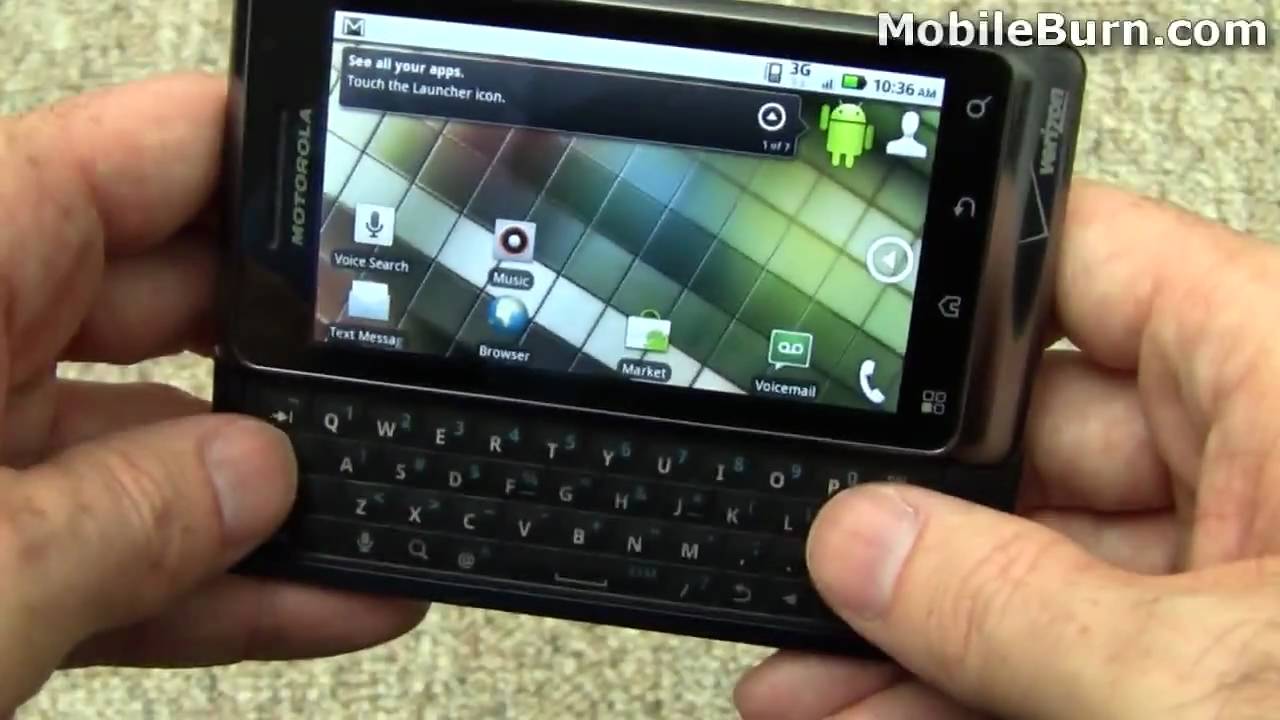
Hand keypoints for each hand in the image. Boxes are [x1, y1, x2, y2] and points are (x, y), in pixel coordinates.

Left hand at [0, 75, 426, 713]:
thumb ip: (120, 522)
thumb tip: (258, 480)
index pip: (149, 153)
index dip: (282, 162)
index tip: (391, 190)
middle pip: (172, 303)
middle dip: (299, 354)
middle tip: (402, 385)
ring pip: (156, 447)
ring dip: (276, 496)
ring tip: (391, 519)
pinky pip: (116, 548)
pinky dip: (214, 583)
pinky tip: (329, 601)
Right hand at [735, 182, 1279, 718]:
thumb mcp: (1200, 674)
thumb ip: (1013, 606)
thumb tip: (860, 545)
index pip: (1088, 260)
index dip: (954, 278)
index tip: (837, 320)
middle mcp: (1258, 460)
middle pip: (1026, 439)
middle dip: (896, 510)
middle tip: (801, 544)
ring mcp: (1231, 571)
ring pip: (1026, 566)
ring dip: (900, 621)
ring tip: (799, 665)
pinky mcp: (1205, 660)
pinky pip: (1057, 650)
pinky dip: (955, 681)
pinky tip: (860, 705)